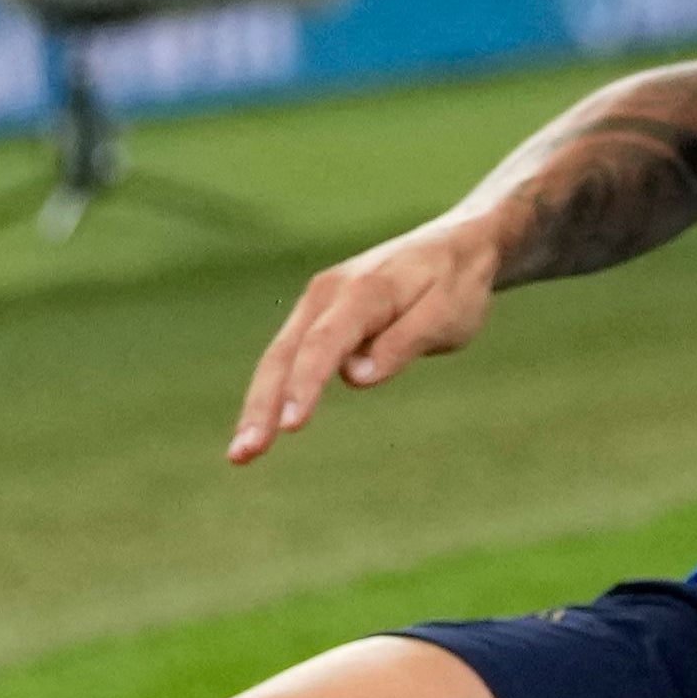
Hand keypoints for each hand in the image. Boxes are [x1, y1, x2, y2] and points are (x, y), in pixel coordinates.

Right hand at [227, 215, 506, 462]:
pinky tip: (260, 426)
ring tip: (241, 453)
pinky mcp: (317, 315)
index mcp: (365, 290)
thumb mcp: (447, 315)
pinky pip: (288, 355)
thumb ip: (404, 342)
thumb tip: (356, 376)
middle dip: (262, 404)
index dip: (306, 383)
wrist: (456, 244)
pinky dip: (271, 391)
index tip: (290, 425)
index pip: (326, 342)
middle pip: (285, 353)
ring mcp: (317, 301)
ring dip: (257, 404)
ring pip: (278, 356)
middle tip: (244, 453)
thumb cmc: (455, 286)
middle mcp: (328, 292)